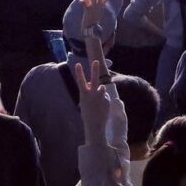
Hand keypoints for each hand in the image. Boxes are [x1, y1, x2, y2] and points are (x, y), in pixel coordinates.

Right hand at [76, 26, 124, 142]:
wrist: (94, 124)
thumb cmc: (87, 113)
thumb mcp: (84, 101)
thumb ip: (88, 92)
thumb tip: (93, 84)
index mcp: (84, 95)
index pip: (80, 81)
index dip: (79, 73)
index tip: (78, 64)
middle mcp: (92, 94)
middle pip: (94, 79)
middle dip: (95, 70)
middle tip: (96, 61)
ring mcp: (101, 97)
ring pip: (101, 88)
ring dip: (100, 91)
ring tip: (97, 102)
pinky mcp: (107, 100)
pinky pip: (105, 96)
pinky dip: (103, 100)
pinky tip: (101, 107)